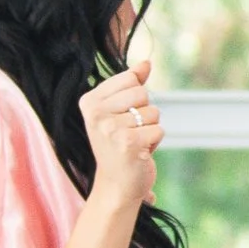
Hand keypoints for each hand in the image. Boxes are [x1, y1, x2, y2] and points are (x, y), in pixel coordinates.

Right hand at [79, 55, 160, 217]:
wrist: (116, 184)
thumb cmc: (119, 144)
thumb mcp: (119, 111)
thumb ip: (132, 84)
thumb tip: (146, 63)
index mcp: (89, 101)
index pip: (130, 78)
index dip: (135, 98)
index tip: (121, 117)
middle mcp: (96, 114)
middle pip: (143, 93)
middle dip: (145, 113)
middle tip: (130, 132)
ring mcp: (111, 129)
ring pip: (153, 112)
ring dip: (150, 129)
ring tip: (134, 143)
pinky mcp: (129, 144)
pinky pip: (159, 130)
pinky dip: (154, 142)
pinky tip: (140, 153)